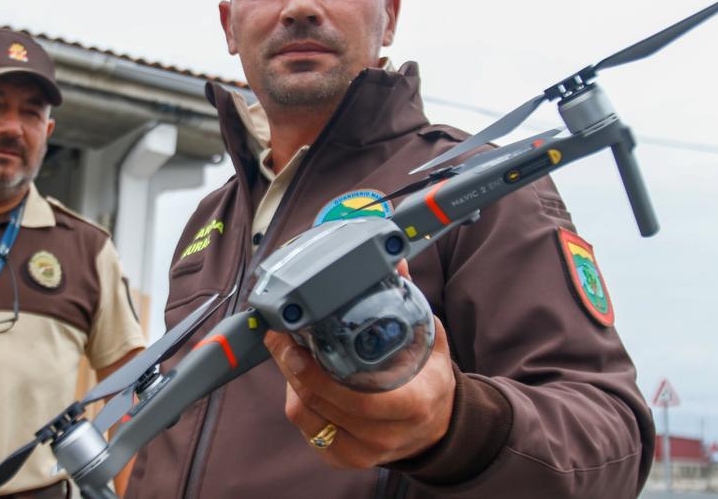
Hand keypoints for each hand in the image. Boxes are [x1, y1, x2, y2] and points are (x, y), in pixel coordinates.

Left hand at [263, 260, 455, 468]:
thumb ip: (409, 299)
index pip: (356, 396)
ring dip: (290, 380)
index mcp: (411, 405)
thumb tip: (393, 257)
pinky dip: (298, 400)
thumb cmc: (429, 380)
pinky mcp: (343, 458)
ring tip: (288, 351)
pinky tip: (299, 379)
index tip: (294, 340)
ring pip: (306, 413)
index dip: (316, 371)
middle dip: (291, 364)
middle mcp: (385, 434)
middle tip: (280, 335)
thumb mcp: (429, 340)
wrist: (437, 427)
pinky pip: (306, 427)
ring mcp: (362, 450)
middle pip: (320, 400)